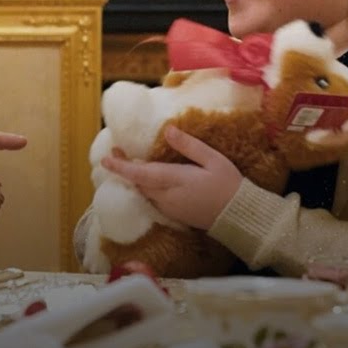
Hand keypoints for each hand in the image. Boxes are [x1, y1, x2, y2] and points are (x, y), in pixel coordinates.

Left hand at [100, 126, 240, 229]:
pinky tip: (148, 179)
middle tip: (116, 150)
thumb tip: (168, 130)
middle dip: (125, 168)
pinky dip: (146, 187)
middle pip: (139, 183)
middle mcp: (167, 196)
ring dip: (135, 178)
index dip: (121, 167)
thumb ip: (189, 146)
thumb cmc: (229, 185)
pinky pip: (153, 199)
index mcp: (174, 181)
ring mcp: (170, 208)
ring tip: (128, 161)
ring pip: (145, 192)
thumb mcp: (213, 160)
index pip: (140, 174)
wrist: (241, 218)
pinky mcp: (175, 214)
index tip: (105, 159)